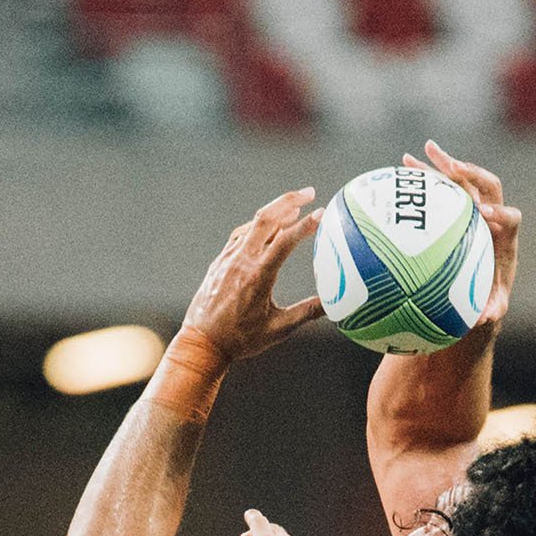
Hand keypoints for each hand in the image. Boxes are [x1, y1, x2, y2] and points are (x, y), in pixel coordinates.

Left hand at [177, 189, 324, 363]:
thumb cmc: (240, 339)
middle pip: (266, 218)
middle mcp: (242, 261)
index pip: (285, 241)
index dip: (305, 225)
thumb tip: (333, 305)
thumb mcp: (278, 329)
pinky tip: (267, 226)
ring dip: (274, 211)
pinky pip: (240, 235)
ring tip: (294, 207)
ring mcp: (228, 258)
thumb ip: (306, 313)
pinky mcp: (220, 261)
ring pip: (253, 224)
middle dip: (289, 200)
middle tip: (309, 192)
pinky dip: (257, 225)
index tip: (322, 213)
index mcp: (258, 276)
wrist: (202, 342)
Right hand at [420, 141, 518, 336]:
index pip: (510, 217)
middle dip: (471, 173)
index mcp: (504, 237)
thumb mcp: (490, 309)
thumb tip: (482, 319)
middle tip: (453, 167)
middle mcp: (491, 215)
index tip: (484, 213)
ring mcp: (472, 207)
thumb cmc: (487, 299)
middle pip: (488, 185)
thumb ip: (490, 311)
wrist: (478, 285)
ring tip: (425, 150)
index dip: (501, 212)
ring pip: (462, 178)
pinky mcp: (455, 206)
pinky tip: (403, 164)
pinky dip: (425, 174)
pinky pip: (441, 186)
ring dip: (445, 163)